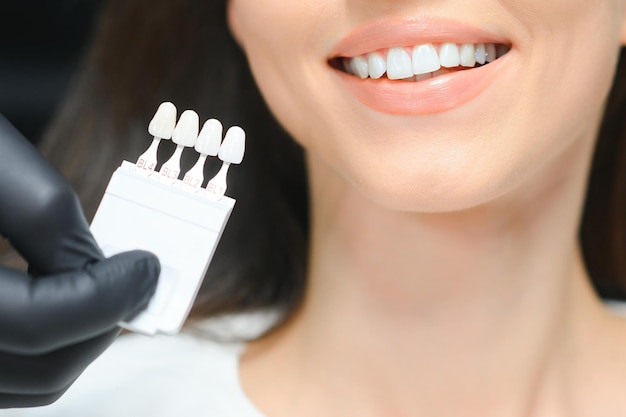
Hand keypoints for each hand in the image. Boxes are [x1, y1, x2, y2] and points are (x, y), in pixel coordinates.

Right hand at [0, 115, 159, 407]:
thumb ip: (47, 218)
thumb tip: (99, 270)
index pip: (39, 324)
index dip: (108, 298)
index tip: (146, 269)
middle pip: (37, 372)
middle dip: (100, 327)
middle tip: (132, 284)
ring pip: (18, 389)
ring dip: (73, 346)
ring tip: (97, 295)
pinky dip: (35, 353)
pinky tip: (52, 307)